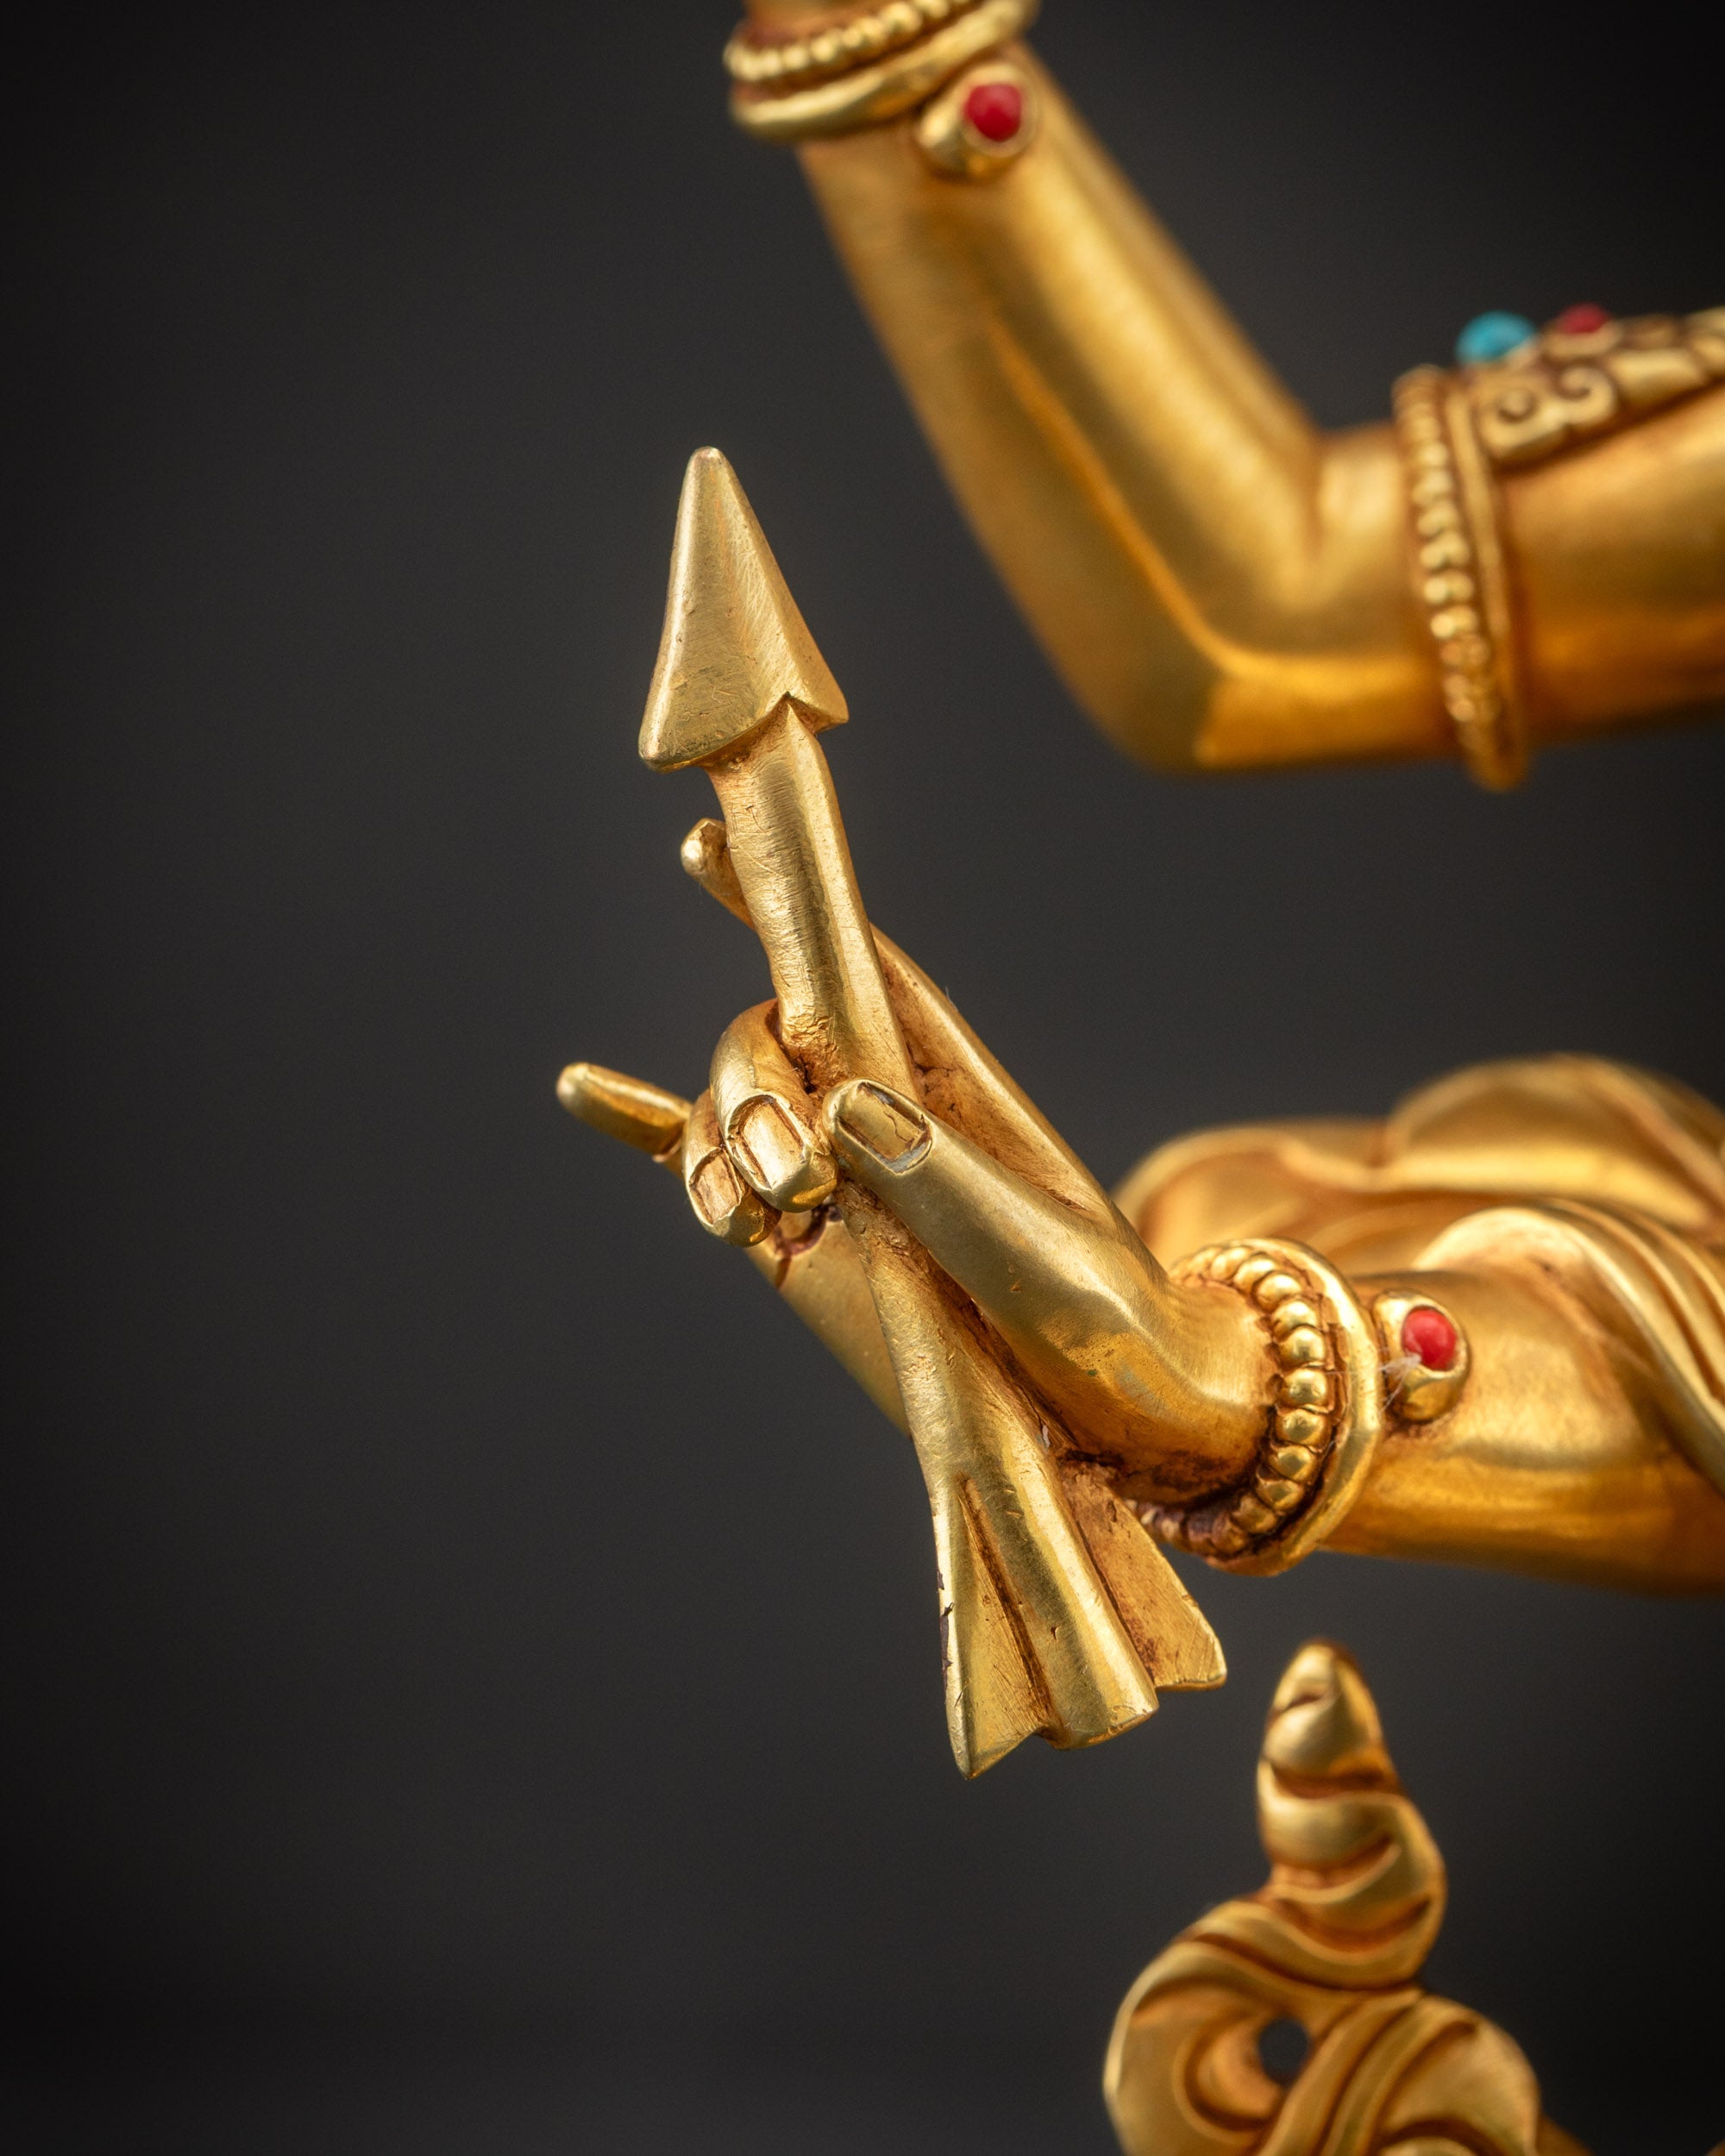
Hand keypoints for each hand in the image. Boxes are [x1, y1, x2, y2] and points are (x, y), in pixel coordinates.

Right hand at [567, 830, 1269, 1508]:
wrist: (1109, 1423)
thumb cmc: (1099, 1322)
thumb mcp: (1037, 1256)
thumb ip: (946, 1186)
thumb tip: (845, 1104)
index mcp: (947, 1083)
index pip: (855, 968)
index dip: (783, 905)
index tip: (702, 844)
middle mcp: (879, 1116)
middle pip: (769, 1044)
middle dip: (750, 1089)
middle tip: (794, 1184)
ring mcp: (831, 1182)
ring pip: (728, 1115)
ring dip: (714, 1148)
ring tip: (752, 1219)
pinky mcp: (799, 1250)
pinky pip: (708, 1180)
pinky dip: (648, 1135)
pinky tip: (584, 1087)